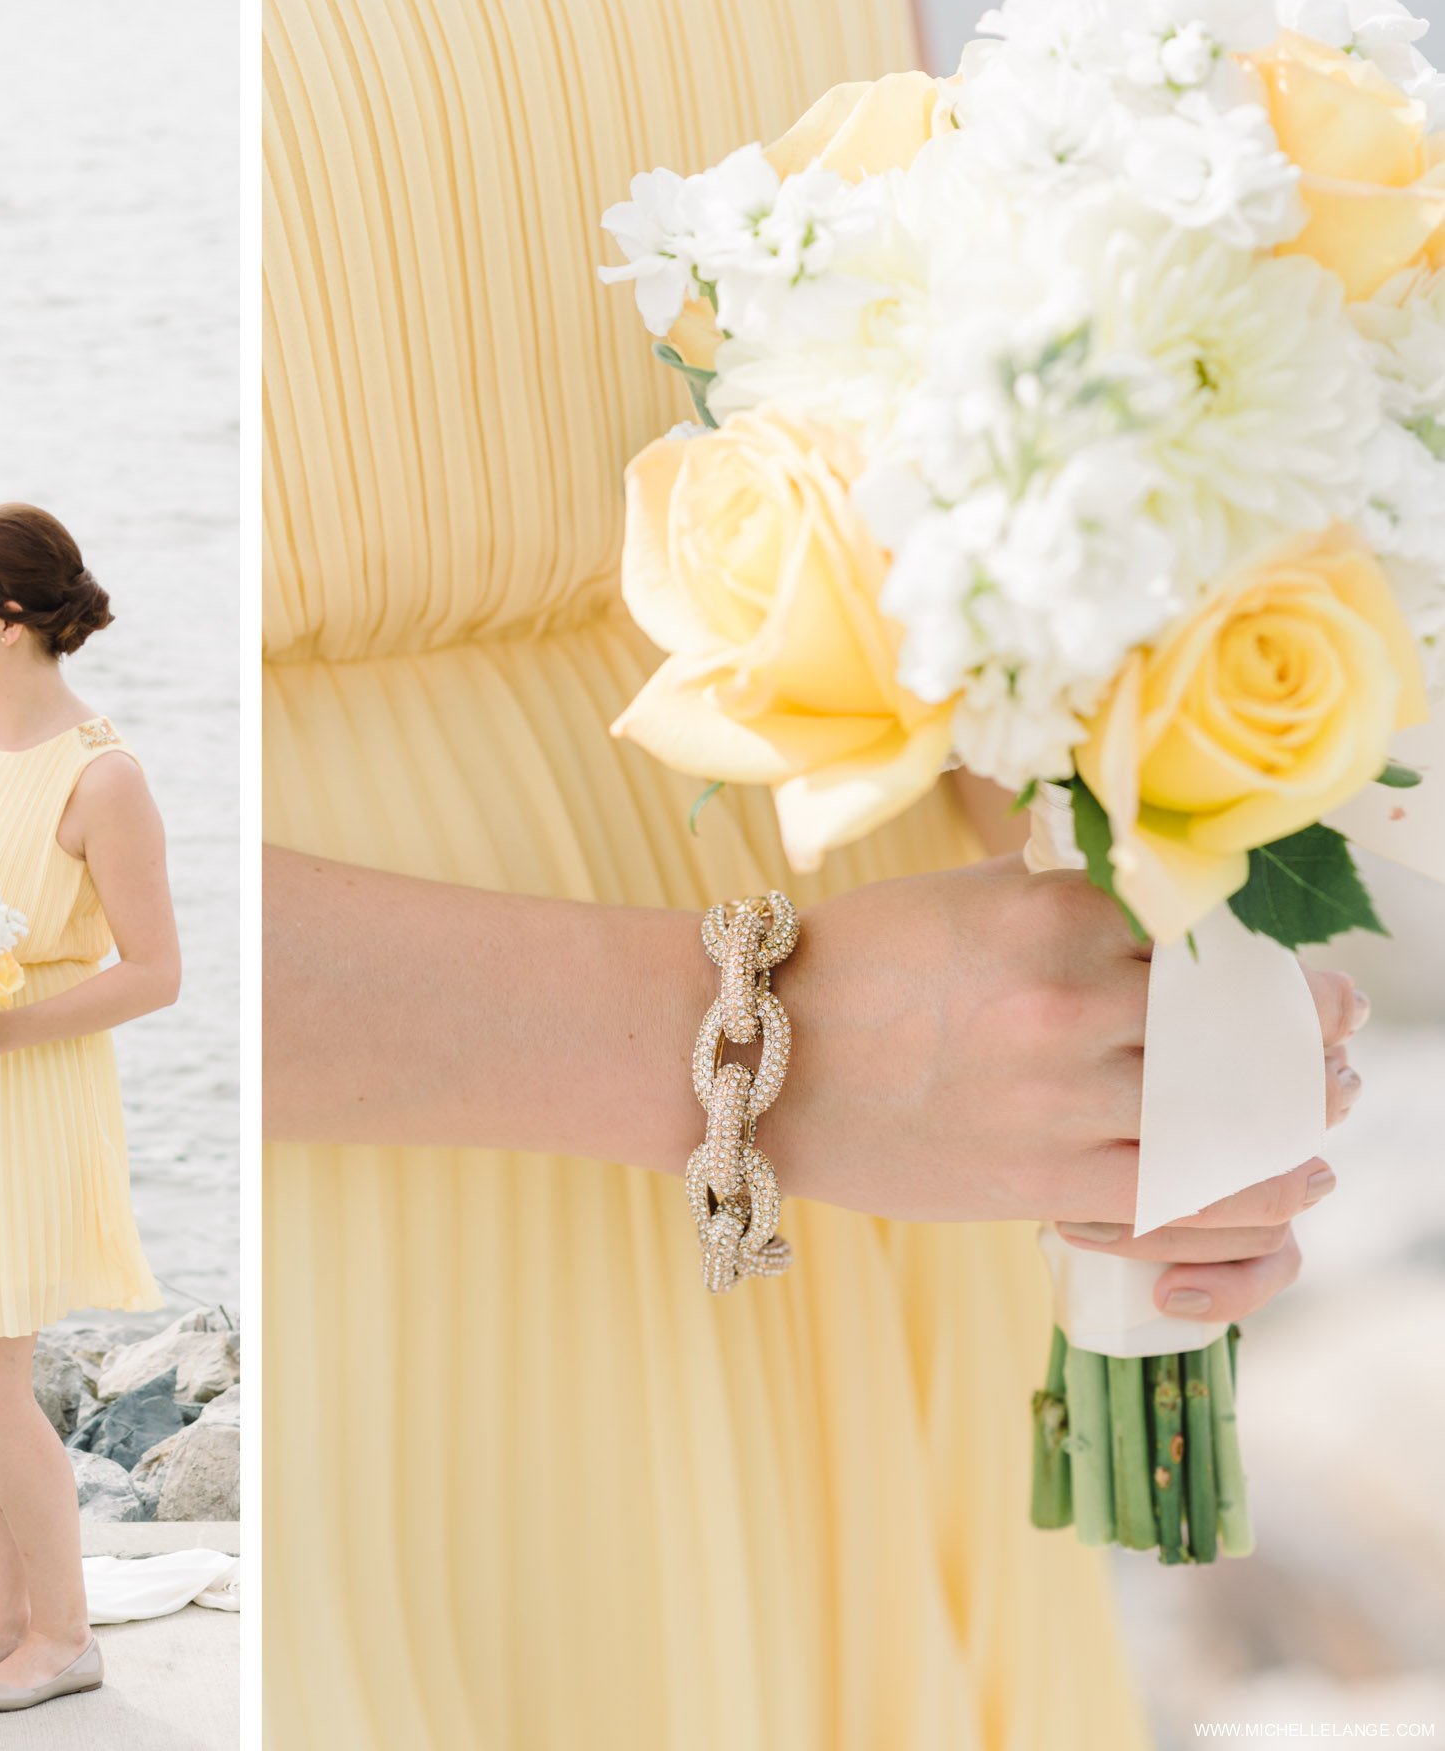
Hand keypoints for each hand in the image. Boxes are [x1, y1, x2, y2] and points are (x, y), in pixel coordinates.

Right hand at [761, 857, 1346, 1319]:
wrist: (744, 1058)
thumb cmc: (849, 968)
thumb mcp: (963, 896)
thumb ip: (1065, 893)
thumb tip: (1160, 890)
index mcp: (1053, 909)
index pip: (1216, 935)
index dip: (1280, 961)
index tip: (1307, 974)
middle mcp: (1068, 995)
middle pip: (1245, 1022)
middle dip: (1312, 1035)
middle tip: (1338, 1039)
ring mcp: (1056, 1092)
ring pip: (1230, 1109)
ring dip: (1300, 1116)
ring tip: (1325, 1112)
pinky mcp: (1039, 1178)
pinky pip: (1185, 1192)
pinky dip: (1261, 1193)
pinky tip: (1298, 1183)